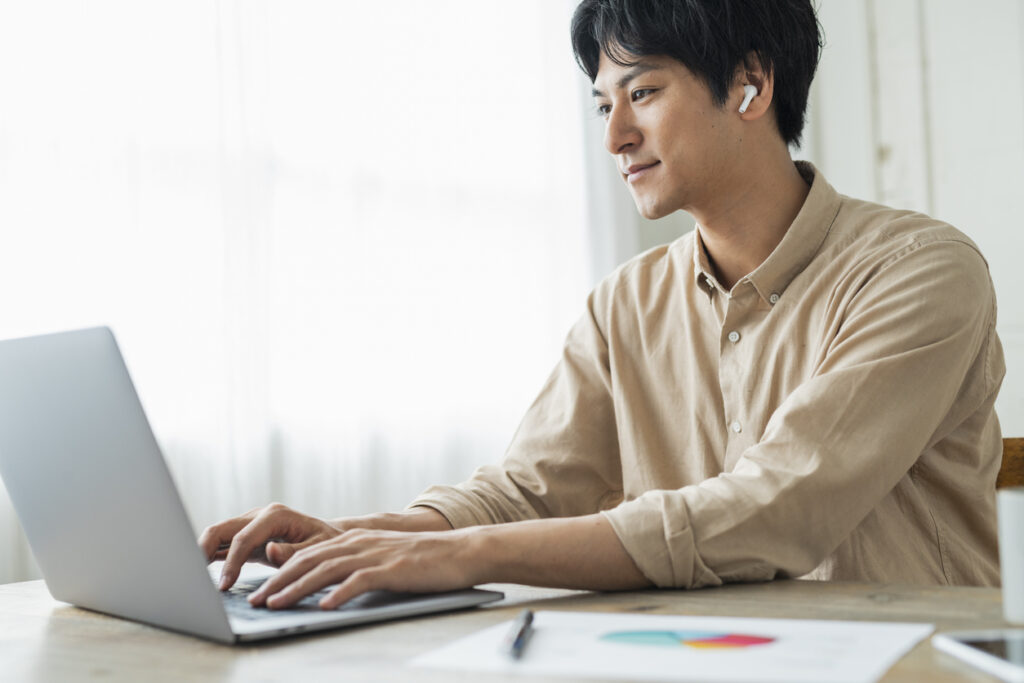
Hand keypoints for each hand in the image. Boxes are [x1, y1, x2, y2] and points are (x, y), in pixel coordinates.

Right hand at [198, 503, 342, 589]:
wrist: (328, 535)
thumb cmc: (326, 542)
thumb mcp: (318, 548)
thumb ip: (294, 551)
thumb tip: (271, 550)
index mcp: (275, 515)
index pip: (243, 538)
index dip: (231, 562)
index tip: (224, 585)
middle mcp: (258, 515)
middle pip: (221, 529)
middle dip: (202, 550)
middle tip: (192, 578)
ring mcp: (250, 523)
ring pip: (216, 535)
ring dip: (201, 553)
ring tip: (191, 578)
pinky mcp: (246, 535)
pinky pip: (223, 544)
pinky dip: (210, 557)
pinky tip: (200, 574)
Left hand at [246, 528, 477, 609]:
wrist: (460, 551)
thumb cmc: (422, 560)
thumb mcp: (381, 558)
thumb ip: (354, 566)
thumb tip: (325, 587)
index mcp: (354, 540)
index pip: (307, 555)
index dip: (280, 573)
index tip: (260, 592)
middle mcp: (359, 543)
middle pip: (309, 560)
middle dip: (279, 582)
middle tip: (256, 601)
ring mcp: (375, 555)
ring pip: (327, 570)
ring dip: (298, 588)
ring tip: (278, 604)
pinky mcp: (393, 569)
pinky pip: (360, 581)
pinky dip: (339, 593)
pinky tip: (325, 607)